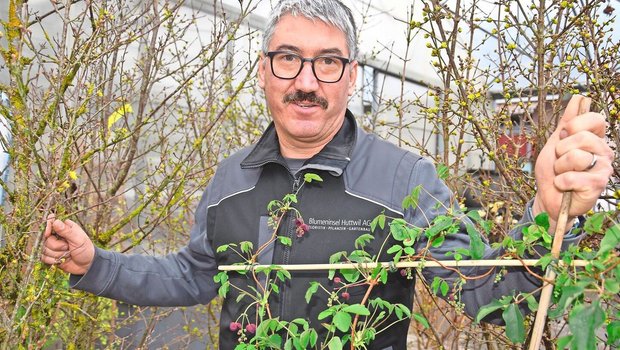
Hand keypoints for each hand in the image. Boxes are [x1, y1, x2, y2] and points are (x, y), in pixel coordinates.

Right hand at [41, 215, 94, 274]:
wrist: (86, 265)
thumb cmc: (85, 249)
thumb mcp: (78, 239)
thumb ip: (66, 231)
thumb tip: (55, 221)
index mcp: (65, 227)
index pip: (50, 222)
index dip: (47, 228)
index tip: (48, 234)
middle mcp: (56, 235)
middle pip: (45, 238)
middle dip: (56, 246)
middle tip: (68, 247)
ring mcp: (52, 246)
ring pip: (44, 248)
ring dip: (56, 254)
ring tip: (68, 254)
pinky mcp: (49, 255)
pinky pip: (43, 257)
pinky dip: (52, 260)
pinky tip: (61, 260)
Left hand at [533, 95, 613, 229]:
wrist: (548, 197)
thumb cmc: (553, 171)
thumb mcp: (555, 142)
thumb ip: (567, 121)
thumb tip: (580, 97)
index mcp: (595, 138)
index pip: (594, 119)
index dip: (574, 125)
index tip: (563, 137)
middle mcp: (604, 151)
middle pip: (582, 137)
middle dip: (561, 150)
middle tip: (560, 161)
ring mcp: (603, 168)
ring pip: (576, 157)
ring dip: (560, 167)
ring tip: (562, 174)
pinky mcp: (598, 185)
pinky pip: (573, 176)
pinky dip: (561, 182)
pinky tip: (564, 186)